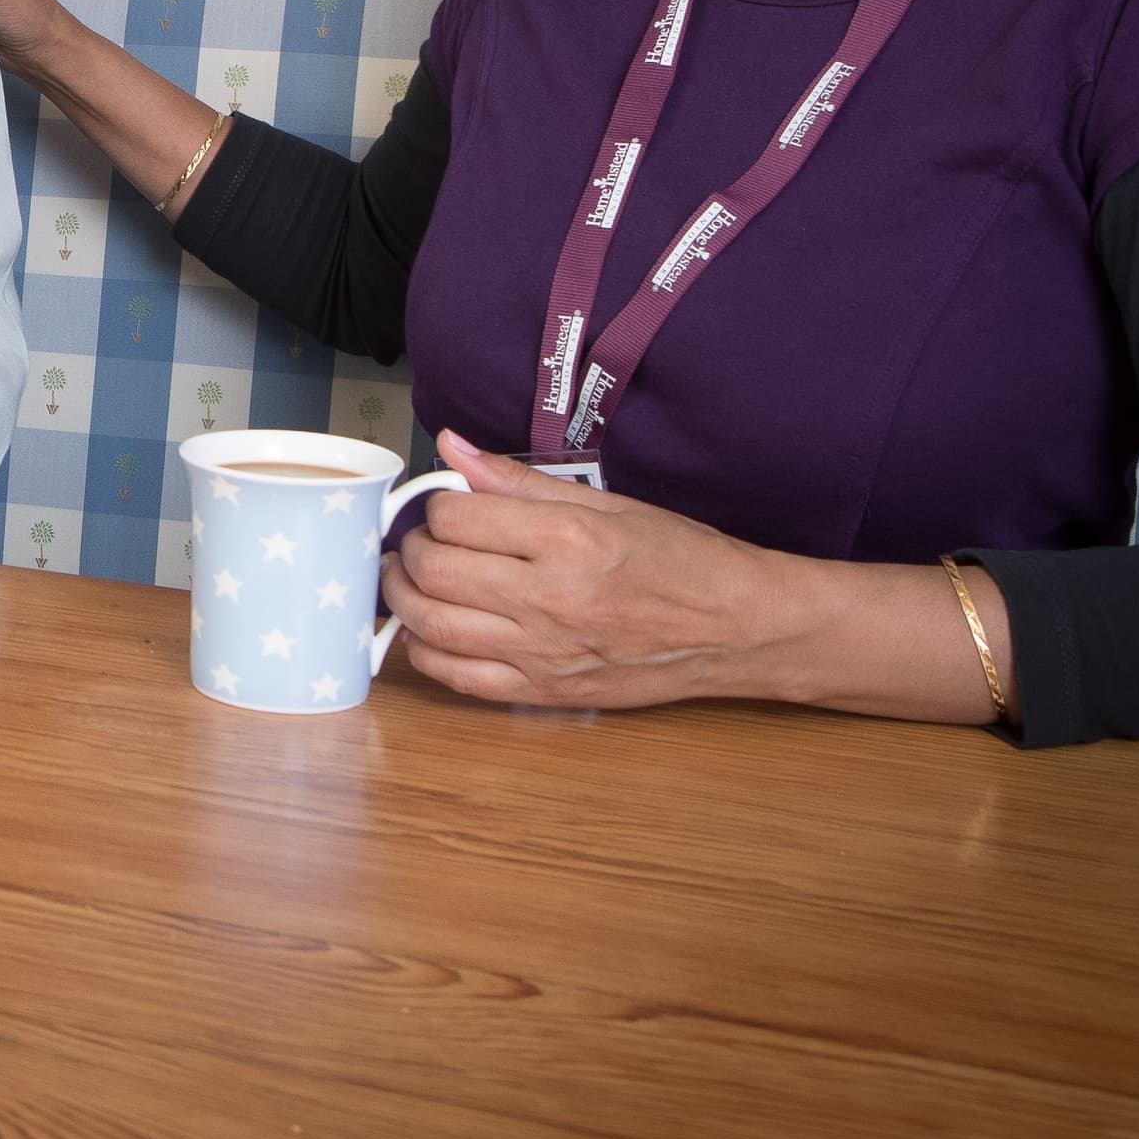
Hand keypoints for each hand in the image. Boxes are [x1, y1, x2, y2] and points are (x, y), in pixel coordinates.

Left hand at [380, 430, 809, 709]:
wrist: (735, 629)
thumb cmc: (680, 559)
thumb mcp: (606, 503)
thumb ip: (518, 480)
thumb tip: (453, 446)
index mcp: (569, 539)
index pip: (458, 516)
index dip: (436, 504)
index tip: (445, 504)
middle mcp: (550, 597)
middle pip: (434, 570)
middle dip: (412, 547)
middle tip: (420, 538)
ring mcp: (544, 652)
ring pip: (432, 626)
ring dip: (403, 596)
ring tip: (411, 576)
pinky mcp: (544, 692)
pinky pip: (457, 677)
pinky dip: (425, 651)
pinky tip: (428, 628)